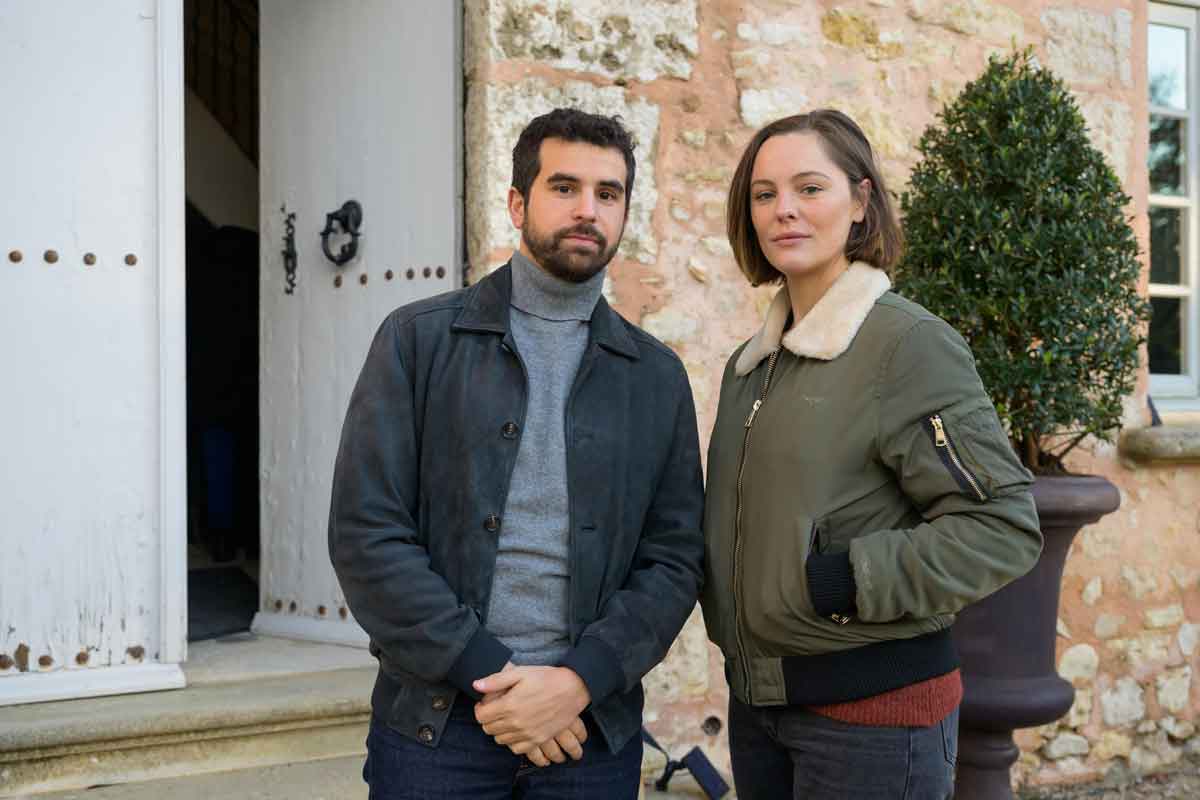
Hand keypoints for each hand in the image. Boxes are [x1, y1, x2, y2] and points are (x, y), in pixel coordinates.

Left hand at [473, 666, 590, 756]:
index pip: (480, 716)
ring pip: (500, 740)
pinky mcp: (538, 740)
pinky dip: (513, 741)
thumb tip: (475, 685)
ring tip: (506, 718)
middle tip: (495, 710)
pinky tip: (517, 730)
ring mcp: (527, 734)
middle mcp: (516, 723)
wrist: (573, 689)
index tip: (485, 704)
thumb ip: (496, 681)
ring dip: (499, 730)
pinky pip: (517, 749)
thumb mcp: (520, 673)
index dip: (479, 709)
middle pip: (489, 729)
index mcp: (509, 705)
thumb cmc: (546, 678)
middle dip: (488, 719)